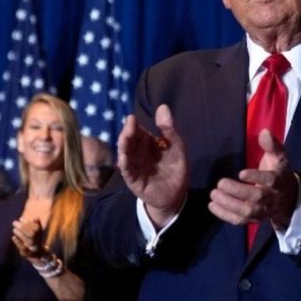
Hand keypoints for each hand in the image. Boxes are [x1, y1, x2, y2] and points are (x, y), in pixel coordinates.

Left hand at [11, 218, 47, 262]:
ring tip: (14, 229)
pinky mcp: (26, 253)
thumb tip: (35, 218)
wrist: (37, 254)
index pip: (34, 227)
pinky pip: (22, 247)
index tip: (20, 219)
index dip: (27, 222)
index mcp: (40, 235)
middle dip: (22, 227)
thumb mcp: (38, 232)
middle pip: (31, 234)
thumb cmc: (36, 240)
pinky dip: (18, 242)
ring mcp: (32, 248)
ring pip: (27, 240)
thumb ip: (37, 225)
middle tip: (14, 222)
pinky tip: (13, 237)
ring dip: (20, 234)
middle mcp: (37, 242)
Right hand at [117, 104, 188, 227]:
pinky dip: (124, 163)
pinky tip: (124, 157)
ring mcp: (134, 165)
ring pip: (125, 153)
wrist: (177, 194)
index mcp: (147, 142)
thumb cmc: (175, 168)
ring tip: (125, 137)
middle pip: (128, 140)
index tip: (132, 118)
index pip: (137, 130)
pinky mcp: (133, 179)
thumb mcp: (176, 146)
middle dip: (127, 132)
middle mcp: (137, 152)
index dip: (133, 125)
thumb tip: (162, 106)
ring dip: (123, 145)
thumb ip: (169, 129)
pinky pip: (127, 170)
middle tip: (129, 125)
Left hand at [209, 129, 297, 228]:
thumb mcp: (279, 157)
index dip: (256, 178)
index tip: (241, 173)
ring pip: (247, 211)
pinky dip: (225, 216)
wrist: (289, 198)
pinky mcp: (254, 219)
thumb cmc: (279, 173)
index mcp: (278, 181)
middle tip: (220, 183)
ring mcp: (263, 211)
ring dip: (228, 204)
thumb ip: (271, 145)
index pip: (270, 181)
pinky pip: (240, 221)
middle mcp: (271, 198)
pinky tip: (212, 206)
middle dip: (237, 191)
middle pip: (256, 198)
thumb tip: (264, 132)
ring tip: (213, 194)